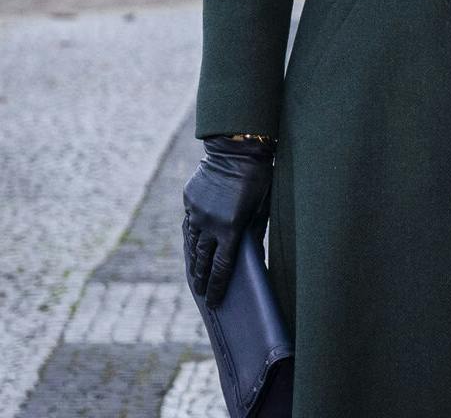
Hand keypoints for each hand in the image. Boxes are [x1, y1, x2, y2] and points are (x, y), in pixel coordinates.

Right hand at [182, 135, 274, 305]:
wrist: (236, 148)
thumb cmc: (258, 178)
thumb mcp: (262, 207)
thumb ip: (255, 235)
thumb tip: (254, 259)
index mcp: (230, 228)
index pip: (221, 267)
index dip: (217, 287)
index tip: (213, 302)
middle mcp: (209, 223)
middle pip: (202, 260)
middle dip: (201, 279)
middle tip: (200, 293)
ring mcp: (196, 212)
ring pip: (191, 244)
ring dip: (193, 261)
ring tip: (194, 275)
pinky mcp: (189, 201)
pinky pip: (188, 224)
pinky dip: (190, 237)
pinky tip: (191, 246)